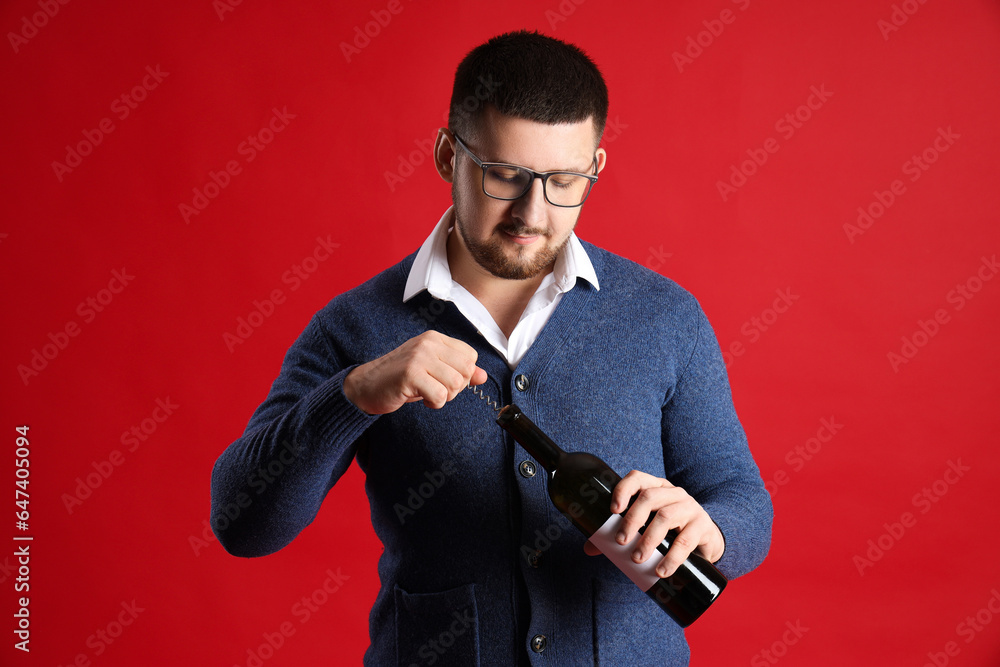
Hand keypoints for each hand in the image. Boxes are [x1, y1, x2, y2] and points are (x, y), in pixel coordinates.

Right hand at [343, 331, 487, 414]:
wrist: (366, 386)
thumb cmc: (401, 379)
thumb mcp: (432, 371)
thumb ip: (457, 370)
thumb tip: (483, 376)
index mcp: (435, 338)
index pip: (470, 356)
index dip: (462, 374)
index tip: (443, 380)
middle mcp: (428, 343)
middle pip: (466, 369)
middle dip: (456, 387)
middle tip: (436, 389)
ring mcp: (419, 357)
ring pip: (455, 383)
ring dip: (445, 396)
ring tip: (427, 393)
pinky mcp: (410, 374)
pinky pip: (440, 394)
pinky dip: (434, 403)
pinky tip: (420, 398)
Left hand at [583, 470, 724, 577]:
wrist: (707, 541)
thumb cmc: (670, 531)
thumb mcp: (648, 528)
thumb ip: (621, 535)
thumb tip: (590, 548)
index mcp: (656, 488)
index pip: (637, 478)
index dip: (623, 490)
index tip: (612, 510)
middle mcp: (673, 493)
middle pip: (649, 497)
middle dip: (632, 519)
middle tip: (620, 542)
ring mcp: (690, 507)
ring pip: (665, 516)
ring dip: (648, 539)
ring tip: (637, 559)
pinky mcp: (702, 527)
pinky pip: (686, 540)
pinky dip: (671, 557)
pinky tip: (662, 570)